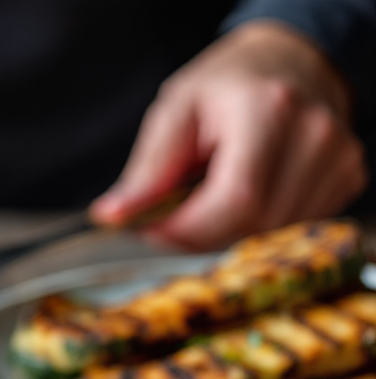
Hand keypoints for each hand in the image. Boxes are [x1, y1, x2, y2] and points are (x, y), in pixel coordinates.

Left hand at [91, 21, 367, 250]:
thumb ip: (148, 170)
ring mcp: (338, 158)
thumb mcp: (175, 112)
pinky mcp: (347, 177)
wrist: (290, 60)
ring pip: (274, 233)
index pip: (236, 199)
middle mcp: (314, 135)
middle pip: (255, 224)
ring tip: (212, 196)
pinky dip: (260, 224)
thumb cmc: (227, 85)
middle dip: (203, 233)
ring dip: (230, 230)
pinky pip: (295, 227)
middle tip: (175, 216)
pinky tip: (247, 194)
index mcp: (268, 110)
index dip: (188, 230)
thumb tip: (114, 215)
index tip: (153, 231)